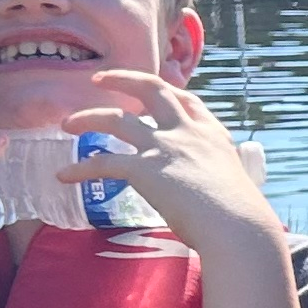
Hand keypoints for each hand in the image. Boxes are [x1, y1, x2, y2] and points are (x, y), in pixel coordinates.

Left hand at [62, 72, 277, 255]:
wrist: (236, 227)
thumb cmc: (242, 219)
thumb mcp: (234, 185)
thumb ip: (215, 182)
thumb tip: (214, 202)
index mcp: (213, 135)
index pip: (188, 101)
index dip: (166, 91)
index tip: (149, 88)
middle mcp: (187, 132)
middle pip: (151, 89)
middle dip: (122, 79)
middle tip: (99, 79)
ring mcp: (164, 146)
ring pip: (116, 119)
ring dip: (88, 117)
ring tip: (67, 124)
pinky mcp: (144, 169)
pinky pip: (103, 163)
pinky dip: (80, 169)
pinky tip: (64, 176)